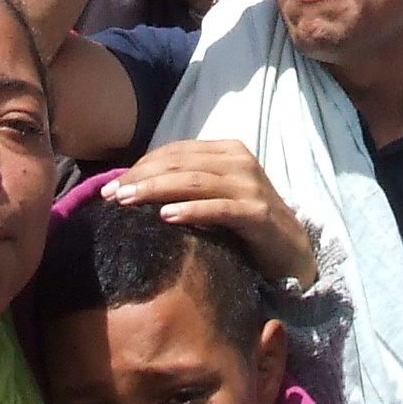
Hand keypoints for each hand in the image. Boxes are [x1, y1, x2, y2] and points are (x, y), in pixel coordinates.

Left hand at [105, 139, 319, 288]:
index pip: (175, 152)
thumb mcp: (215, 196)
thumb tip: (132, 186)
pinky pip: (219, 209)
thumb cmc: (245, 224)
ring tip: (126, 202)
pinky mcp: (258, 213)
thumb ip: (185, 185)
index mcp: (227, 151)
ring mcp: (251, 186)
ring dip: (155, 190)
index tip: (109, 186)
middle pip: (180, 164)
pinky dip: (191, 210)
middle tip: (109, 195)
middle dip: (141, 178)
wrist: (293, 251)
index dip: (140, 166)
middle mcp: (240, 162)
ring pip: (194, 182)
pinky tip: (165, 217)